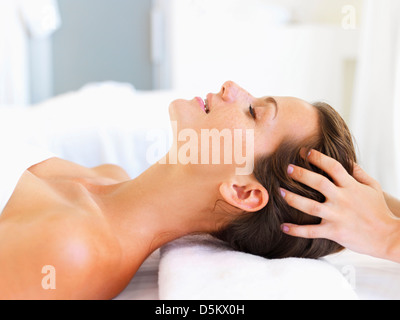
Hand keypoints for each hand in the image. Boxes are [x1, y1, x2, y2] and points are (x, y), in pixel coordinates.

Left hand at [281, 150, 399, 261]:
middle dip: (301, 174)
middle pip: (319, 183)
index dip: (318, 158)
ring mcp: (337, 216)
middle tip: (287, 169)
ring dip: (293, 199)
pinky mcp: (334, 232)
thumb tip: (348, 160)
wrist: (387, 237)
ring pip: (310, 206)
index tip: (304, 152)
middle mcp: (342, 199)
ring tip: (280, 192)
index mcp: (351, 186)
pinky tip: (283, 227)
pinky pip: (311, 231)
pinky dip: (296, 230)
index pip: (334, 167)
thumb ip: (359, 173)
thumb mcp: (373, 187)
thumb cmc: (379, 211)